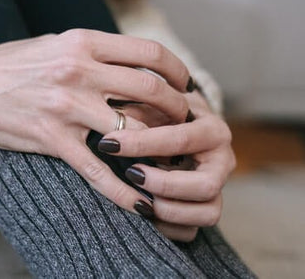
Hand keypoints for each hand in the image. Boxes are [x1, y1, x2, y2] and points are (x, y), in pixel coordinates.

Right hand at [0, 29, 194, 215]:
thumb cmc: (9, 64)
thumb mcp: (53, 43)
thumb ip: (92, 52)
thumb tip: (130, 64)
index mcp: (82, 43)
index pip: (149, 53)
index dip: (177, 71)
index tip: (184, 86)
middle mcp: (79, 71)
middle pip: (151, 90)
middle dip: (177, 110)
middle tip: (184, 123)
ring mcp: (67, 106)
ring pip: (133, 129)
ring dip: (159, 148)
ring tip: (169, 161)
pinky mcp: (52, 139)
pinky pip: (98, 170)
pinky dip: (124, 191)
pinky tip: (141, 205)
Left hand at [98, 92, 234, 240]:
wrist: (182, 124)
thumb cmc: (164, 112)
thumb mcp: (154, 103)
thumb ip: (138, 110)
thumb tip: (112, 117)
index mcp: (213, 131)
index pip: (180, 140)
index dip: (142, 143)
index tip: (109, 143)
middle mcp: (223, 162)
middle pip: (205, 185)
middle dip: (164, 185)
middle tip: (131, 174)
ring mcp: (218, 188)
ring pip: (206, 214)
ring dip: (167, 210)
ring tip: (138, 196)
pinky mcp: (206, 209)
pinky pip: (192, 230)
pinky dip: (166, 227)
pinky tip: (142, 212)